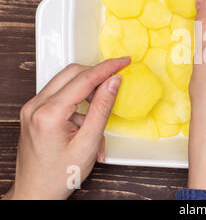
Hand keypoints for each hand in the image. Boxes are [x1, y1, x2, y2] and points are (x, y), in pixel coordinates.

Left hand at [3, 57, 129, 199]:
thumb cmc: (59, 175)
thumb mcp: (88, 143)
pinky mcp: (33, 112)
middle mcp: (35, 106)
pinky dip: (78, 101)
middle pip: (72, 73)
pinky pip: (59, 95)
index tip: (123, 61)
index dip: (107, 67)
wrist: (36, 193)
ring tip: (100, 113)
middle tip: (117, 77)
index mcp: (48, 114)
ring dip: (88, 90)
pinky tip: (87, 122)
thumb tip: (113, 82)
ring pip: (66, 82)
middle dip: (97, 74)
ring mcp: (32, 108)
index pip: (84, 79)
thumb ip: (102, 108)